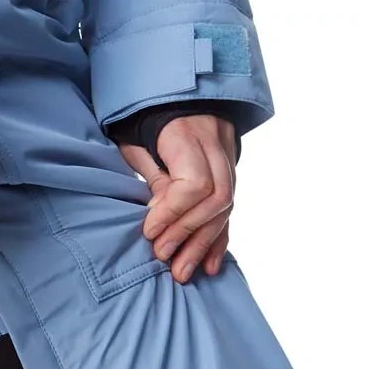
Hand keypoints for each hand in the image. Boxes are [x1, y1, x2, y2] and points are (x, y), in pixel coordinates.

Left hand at [120, 115, 236, 283]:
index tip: (149, 231)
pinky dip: (218, 241)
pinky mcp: (230, 175)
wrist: (178, 95)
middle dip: (187, 234)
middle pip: (216, 199)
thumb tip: (157, 213)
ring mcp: (229, 161)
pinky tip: (210, 266)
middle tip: (162, 257)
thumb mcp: (137, 140)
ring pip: (225, 209)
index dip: (172, 212)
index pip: (195, 183)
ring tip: (182, 274)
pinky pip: (229, 211)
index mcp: (190, 134)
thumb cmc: (145, 120)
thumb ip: (151, 175)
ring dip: (202, 246)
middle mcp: (217, 147)